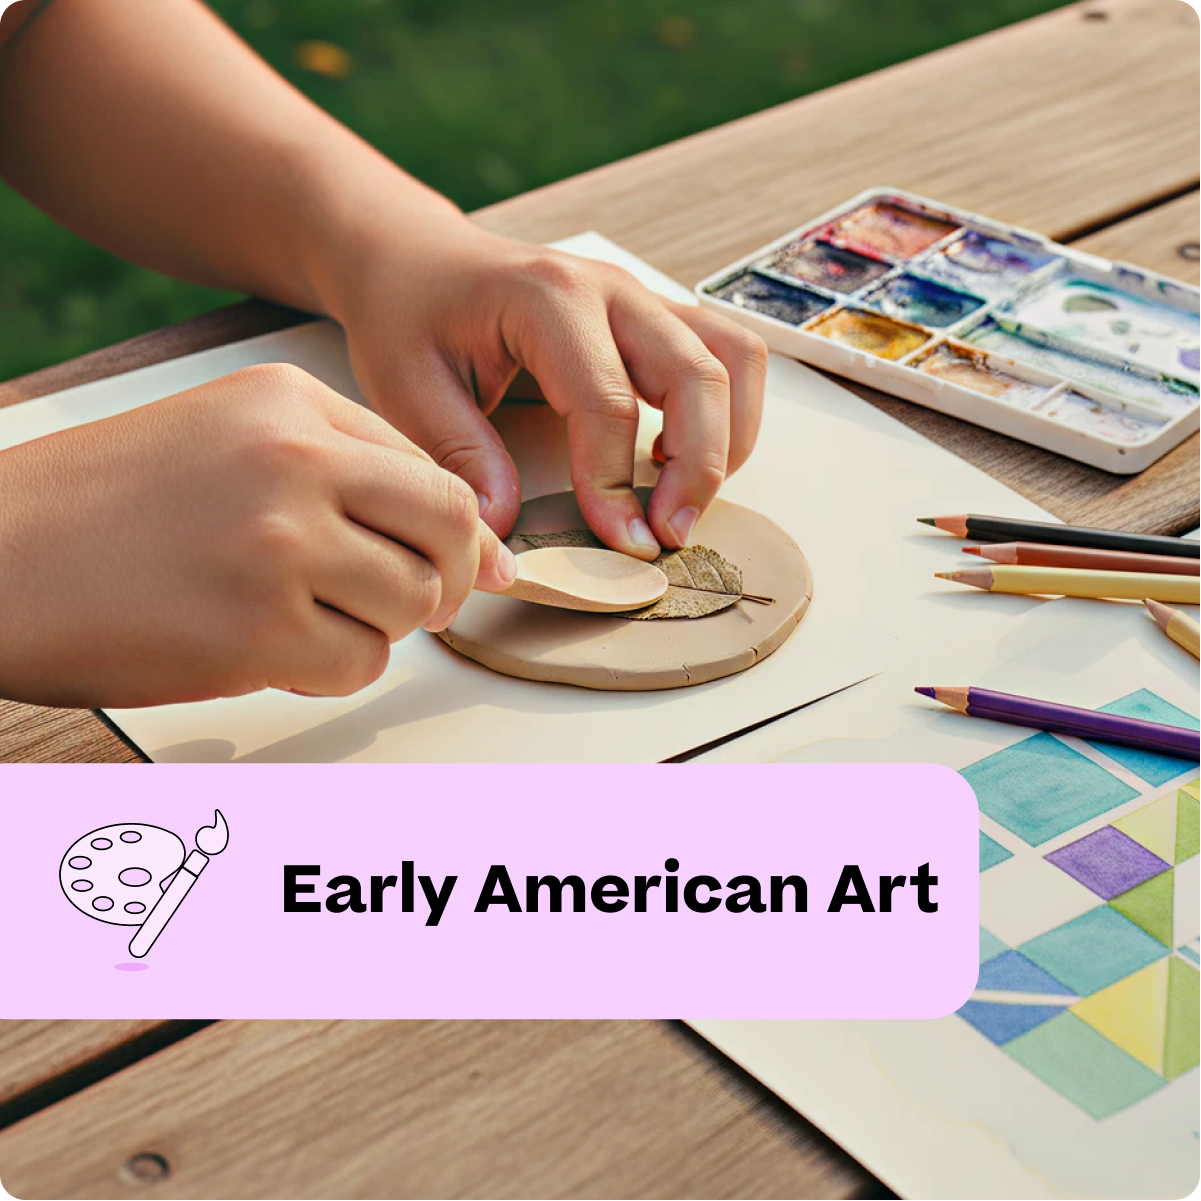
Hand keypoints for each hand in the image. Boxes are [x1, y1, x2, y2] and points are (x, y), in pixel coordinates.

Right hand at [0, 363, 515, 708]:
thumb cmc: (106, 507)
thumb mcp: (229, 437)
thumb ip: (350, 473)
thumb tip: (477, 545)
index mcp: (289, 404)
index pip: (436, 472)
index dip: (458, 534)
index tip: (457, 564)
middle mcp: (294, 462)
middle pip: (449, 531)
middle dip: (445, 579)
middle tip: (410, 600)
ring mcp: (278, 545)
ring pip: (411, 604)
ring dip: (375, 627)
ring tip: (309, 619)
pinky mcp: (257, 630)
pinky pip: (361, 664)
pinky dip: (331, 670)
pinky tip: (275, 650)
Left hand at [325, 219, 767, 559]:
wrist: (416, 257)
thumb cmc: (409, 314)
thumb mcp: (407, 388)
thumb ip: (461, 457)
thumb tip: (504, 532)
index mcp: (547, 298)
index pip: (608, 402)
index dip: (618, 484)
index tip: (621, 544)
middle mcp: (609, 289)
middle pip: (695, 375)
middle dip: (698, 467)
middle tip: (670, 536)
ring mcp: (640, 297)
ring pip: (732, 357)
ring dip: (728, 437)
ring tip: (684, 499)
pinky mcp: (653, 314)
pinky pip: (727, 353)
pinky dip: (727, 410)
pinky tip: (677, 457)